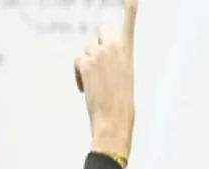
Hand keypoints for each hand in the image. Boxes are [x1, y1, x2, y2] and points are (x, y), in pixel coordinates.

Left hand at [74, 0, 137, 159]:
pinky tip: (84, 88)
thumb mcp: (122, 78)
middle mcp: (115, 47)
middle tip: (98, 63)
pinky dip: (78, 74)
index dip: (130, 8)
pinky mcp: (86, 61)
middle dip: (99, 43)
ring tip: (93, 84)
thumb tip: (97, 64)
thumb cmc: (120, 103)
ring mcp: (100, 53)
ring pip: (87, 50)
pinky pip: (78, 60)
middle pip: (103, 30)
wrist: (115, 117)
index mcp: (128, 51)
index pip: (129, 23)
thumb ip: (112, 63)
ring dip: (87, 64)